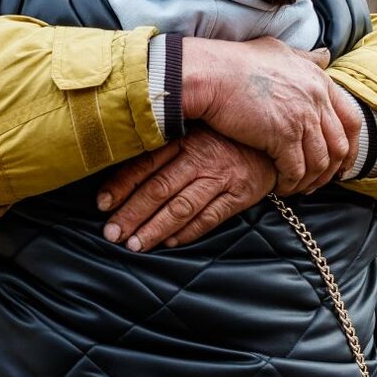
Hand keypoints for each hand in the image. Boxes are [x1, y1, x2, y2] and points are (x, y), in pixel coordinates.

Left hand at [98, 128, 276, 251]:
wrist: (274, 142)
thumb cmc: (226, 138)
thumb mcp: (196, 131)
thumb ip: (166, 147)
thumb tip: (124, 166)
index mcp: (185, 138)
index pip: (146, 163)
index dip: (121, 185)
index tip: (102, 204)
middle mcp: (201, 157)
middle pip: (159, 189)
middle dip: (132, 214)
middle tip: (112, 234)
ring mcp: (222, 177)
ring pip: (181, 207)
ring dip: (155, 228)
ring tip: (135, 245)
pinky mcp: (240, 195)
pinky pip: (210, 218)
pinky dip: (188, 232)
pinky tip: (170, 243)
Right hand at [181, 37, 360, 193]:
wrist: (210, 73)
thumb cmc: (236, 62)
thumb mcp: (279, 50)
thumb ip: (305, 57)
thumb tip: (325, 56)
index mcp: (319, 80)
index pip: (351, 120)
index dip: (350, 146)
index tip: (342, 162)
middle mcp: (316, 99)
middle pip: (339, 145)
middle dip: (332, 170)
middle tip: (319, 182)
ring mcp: (302, 118)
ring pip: (320, 162)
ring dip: (310, 180)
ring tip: (297, 187)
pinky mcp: (282, 136)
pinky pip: (296, 170)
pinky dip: (290, 183)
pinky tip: (280, 186)